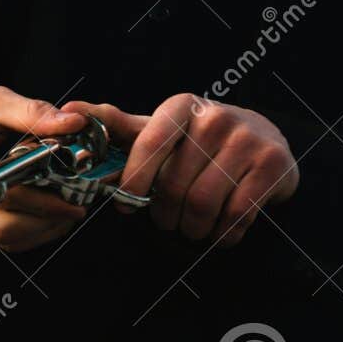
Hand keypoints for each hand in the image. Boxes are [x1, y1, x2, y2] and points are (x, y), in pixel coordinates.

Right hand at [0, 84, 88, 252]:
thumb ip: (31, 113)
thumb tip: (73, 123)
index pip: (6, 190)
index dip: (45, 200)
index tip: (73, 197)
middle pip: (2, 227)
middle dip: (46, 224)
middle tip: (75, 209)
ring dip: (36, 233)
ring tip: (63, 215)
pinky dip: (20, 233)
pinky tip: (39, 218)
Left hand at [59, 94, 297, 248]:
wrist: (264, 138)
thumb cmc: (198, 140)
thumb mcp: (161, 128)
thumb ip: (117, 125)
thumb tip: (69, 111)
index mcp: (182, 106)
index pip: (148, 146)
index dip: (133, 183)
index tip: (127, 207)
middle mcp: (216, 117)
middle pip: (175, 186)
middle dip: (165, 216)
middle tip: (167, 223)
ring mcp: (247, 139)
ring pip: (204, 204)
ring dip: (193, 229)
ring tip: (192, 229)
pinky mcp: (272, 165)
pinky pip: (237, 215)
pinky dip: (223, 235)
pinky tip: (220, 233)